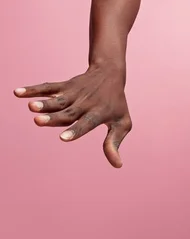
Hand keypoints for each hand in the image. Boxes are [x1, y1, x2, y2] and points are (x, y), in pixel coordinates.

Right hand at [14, 63, 131, 167]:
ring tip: (31, 107)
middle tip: (38, 121)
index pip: (87, 123)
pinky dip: (33, 89)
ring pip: (58, 100)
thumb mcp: (122, 122)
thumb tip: (118, 165)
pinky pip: (48, 87)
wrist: (111, 73)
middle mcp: (85, 104)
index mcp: (98, 113)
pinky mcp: (65, 86)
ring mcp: (74, 94)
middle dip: (53, 118)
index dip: (76, 130)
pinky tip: (18, 92)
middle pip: (68, 113)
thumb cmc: (116, 104)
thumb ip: (114, 143)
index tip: (63, 138)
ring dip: (44, 104)